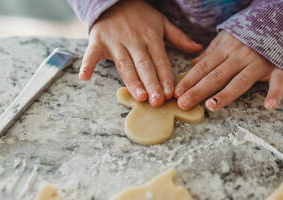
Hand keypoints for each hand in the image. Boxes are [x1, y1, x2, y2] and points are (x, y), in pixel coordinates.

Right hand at [79, 0, 201, 106]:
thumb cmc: (140, 15)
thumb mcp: (161, 22)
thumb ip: (178, 37)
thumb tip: (198, 48)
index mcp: (151, 37)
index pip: (160, 60)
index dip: (165, 77)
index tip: (171, 94)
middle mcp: (134, 40)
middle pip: (144, 65)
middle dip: (152, 83)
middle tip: (158, 101)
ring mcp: (115, 41)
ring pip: (125, 64)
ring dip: (131, 81)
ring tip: (139, 96)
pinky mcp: (98, 41)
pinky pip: (91, 54)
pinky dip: (87, 64)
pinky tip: (84, 78)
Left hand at [174, 30, 282, 110]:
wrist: (282, 19)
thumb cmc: (251, 32)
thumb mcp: (228, 36)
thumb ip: (212, 51)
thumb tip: (194, 63)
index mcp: (227, 48)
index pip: (204, 67)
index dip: (190, 80)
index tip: (177, 93)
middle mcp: (240, 55)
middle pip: (216, 76)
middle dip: (198, 90)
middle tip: (183, 104)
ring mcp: (259, 62)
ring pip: (240, 81)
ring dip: (225, 94)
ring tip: (211, 106)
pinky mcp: (279, 66)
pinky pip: (277, 81)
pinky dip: (275, 93)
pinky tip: (269, 105)